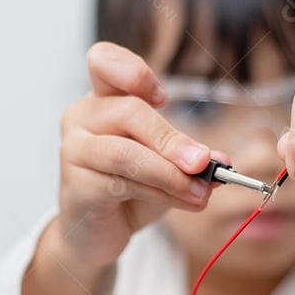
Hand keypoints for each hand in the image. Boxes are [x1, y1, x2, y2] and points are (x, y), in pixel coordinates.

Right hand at [51, 42, 218, 275]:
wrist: (98, 233)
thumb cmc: (128, 189)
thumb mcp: (165, 165)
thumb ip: (189, 157)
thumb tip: (220, 161)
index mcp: (103, 98)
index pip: (104, 61)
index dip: (133, 71)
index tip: (164, 97)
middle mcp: (82, 117)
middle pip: (129, 111)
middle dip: (173, 140)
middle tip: (204, 163)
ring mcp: (74, 150)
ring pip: (126, 153)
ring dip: (170, 174)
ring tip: (200, 191)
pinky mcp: (75, 184)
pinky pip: (121, 184)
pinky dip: (159, 194)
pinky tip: (181, 202)